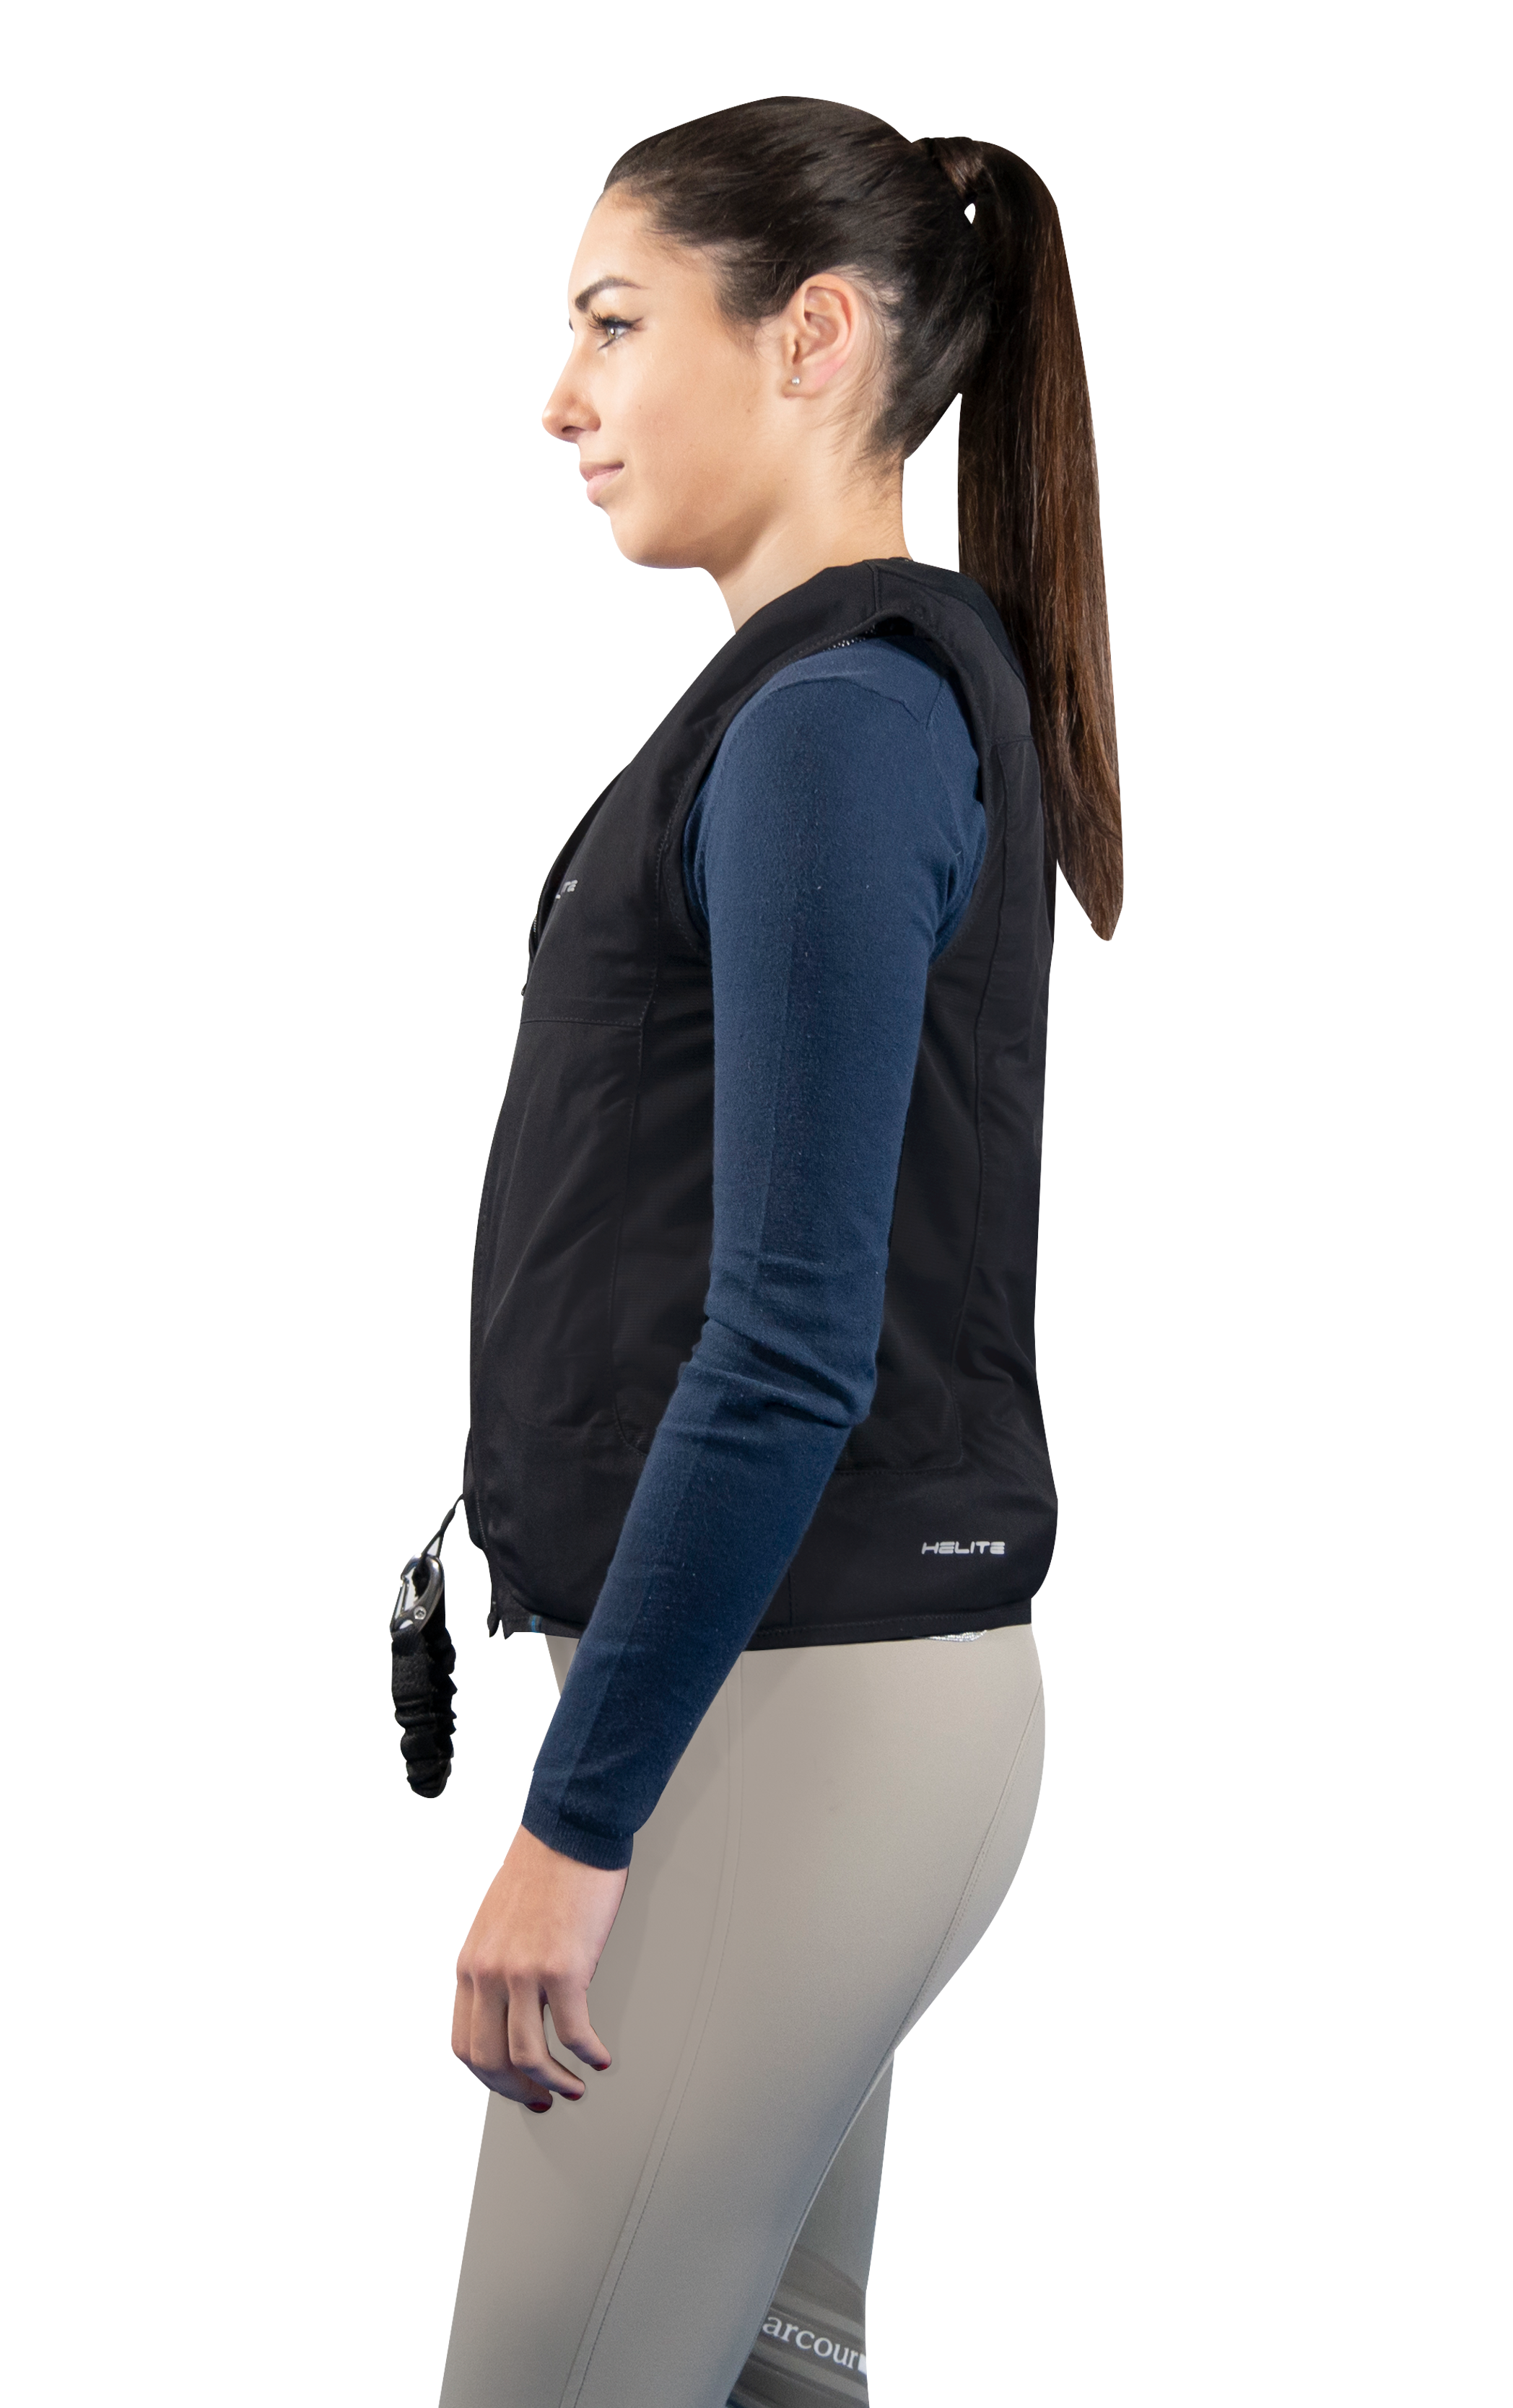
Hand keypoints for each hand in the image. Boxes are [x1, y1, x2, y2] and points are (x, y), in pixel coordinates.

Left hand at [452, 1827, 627, 2109]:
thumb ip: (498, 1969)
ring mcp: (524, 1971)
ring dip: (555, 2082)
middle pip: (489, 2060)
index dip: (490, 2078)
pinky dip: (588, 2053)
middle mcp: (489, 1972)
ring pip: (528, 2055)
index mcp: (472, 1964)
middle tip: (544, 2099)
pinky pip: (573, 2031)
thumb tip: (514, 2014)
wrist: (571, 1832)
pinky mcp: (563, 1967)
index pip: (465, 2044)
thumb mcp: (498, 1925)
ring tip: (576, 2087)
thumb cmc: (544, 1873)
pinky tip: (600, 2056)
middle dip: (518, 2091)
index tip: (516, 2087)